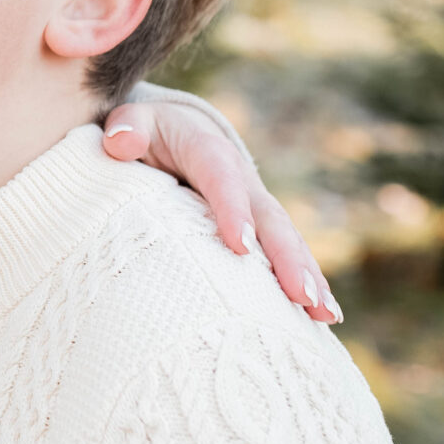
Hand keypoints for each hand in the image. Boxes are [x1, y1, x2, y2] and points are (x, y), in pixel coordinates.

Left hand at [100, 99, 338, 323]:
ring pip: (287, 242)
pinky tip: (322, 320)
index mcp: (208, 152)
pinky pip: (285, 257)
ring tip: (323, 315)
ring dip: (307, 277)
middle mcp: (242, 181)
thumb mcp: (131, 124)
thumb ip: (125, 130)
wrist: (174, 133)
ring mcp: (255, 207)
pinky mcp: (259, 231)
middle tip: (301, 296)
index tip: (240, 247)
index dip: (233, 210)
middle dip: (287, 257)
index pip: (222, 179)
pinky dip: (305, 285)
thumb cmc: (147, 135)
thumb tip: (120, 143)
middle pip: (270, 218)